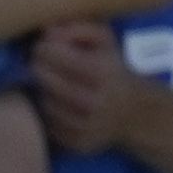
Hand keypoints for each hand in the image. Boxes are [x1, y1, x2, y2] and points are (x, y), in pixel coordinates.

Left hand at [16, 13, 136, 158]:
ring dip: (43, 91)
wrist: (136, 113)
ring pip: (45, 103)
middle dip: (37, 68)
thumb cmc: (114, 70)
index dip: (43, 48)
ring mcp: (86, 125)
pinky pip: (49, 124)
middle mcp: (93, 101)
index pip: (54, 55)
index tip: (43, 47)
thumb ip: (79, 29)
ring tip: (52, 84)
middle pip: (45, 79)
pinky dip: (49, 113)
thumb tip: (47, 30)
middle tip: (38, 64)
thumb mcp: (106, 42)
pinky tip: (59, 104)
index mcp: (102, 72)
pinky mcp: (78, 143)